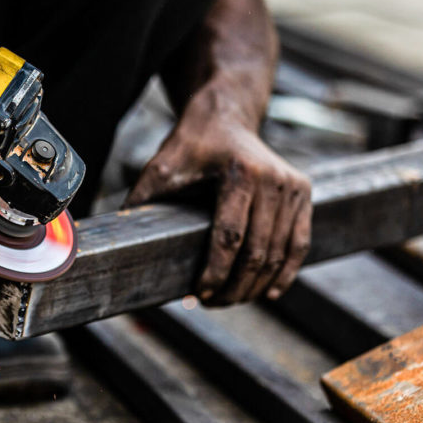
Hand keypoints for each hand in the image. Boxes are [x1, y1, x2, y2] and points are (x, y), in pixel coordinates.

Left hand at [124, 105, 310, 304]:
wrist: (225, 119)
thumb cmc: (191, 145)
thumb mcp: (161, 167)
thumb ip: (142, 199)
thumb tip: (118, 235)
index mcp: (241, 173)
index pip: (230, 236)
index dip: (216, 271)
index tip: (200, 293)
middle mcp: (274, 179)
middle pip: (257, 251)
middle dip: (235, 286)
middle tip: (213, 303)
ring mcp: (293, 187)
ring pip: (279, 253)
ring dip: (256, 285)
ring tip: (231, 299)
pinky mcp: (304, 193)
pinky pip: (298, 243)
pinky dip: (284, 272)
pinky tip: (267, 291)